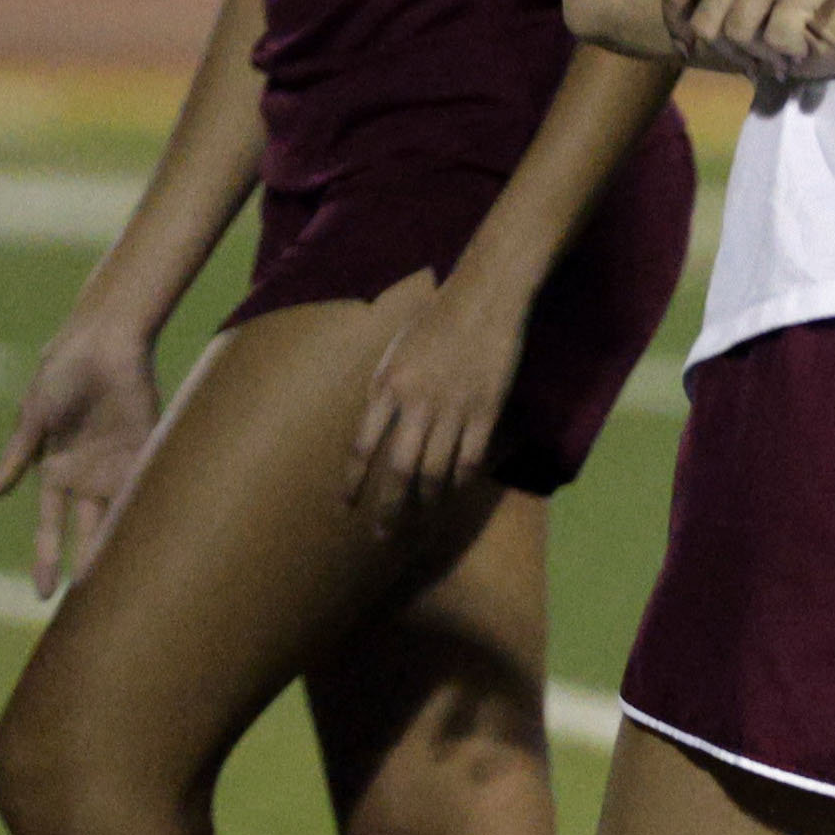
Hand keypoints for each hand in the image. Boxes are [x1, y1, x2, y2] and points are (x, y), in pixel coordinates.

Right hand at [0, 312, 167, 593]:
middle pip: (88, 530)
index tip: (44, 595)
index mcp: (55, 471)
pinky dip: (152, 514)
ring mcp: (119, 465)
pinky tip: (157, 545)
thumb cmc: (61, 373)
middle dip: (88, 563)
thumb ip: (17, 457)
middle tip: (92, 605)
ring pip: (121, 516)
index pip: (49, 527)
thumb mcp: (33, 418)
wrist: (103, 342)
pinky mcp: (148, 449)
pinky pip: (149, 488)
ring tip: (128, 586)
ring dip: (123, 547)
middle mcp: (87, 476)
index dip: (46, 558)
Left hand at [344, 264, 527, 512]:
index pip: (364, 444)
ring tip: (419, 521)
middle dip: (389, 507)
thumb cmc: (435, 320)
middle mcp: (417, 402)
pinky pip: (471, 459)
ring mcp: (454, 409)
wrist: (483, 299)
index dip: (355, 479)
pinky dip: (460, 482)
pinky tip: (453, 495)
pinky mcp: (486, 411)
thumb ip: (384, 391)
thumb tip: (375, 431)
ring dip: (426, 502)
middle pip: (400, 469)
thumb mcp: (394, 352)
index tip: (348, 505)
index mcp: (388, 385)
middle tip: (382, 535)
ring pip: (437, 471)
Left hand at [663, 0, 834, 77]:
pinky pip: (780, 39)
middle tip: (744, 56)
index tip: (688, 41)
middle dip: (721, 46)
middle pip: (704, 23)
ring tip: (776, 58)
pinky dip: (787, 51)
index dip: (675, 21)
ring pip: (739, 36)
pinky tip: (800, 51)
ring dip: (756, 53)